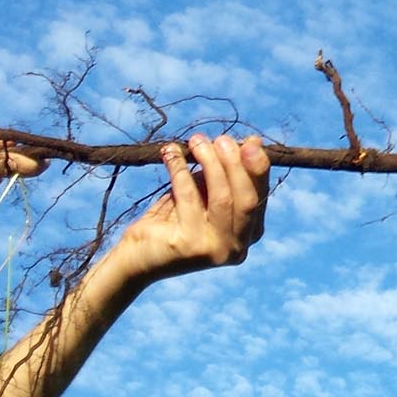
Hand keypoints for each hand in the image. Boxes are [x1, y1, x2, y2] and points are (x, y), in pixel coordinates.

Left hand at [109, 133, 269, 284]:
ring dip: (210, 162)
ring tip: (197, 141)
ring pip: (221, 198)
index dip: (258, 168)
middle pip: (247, 199)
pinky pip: (188, 198)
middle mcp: (238, 246)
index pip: (260, 196)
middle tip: (222, 139)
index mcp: (250, 234)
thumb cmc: (174, 219)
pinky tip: (171, 154)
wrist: (136, 256)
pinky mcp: (188, 246)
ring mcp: (215, 249)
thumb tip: (252, 141)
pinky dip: (181, 170)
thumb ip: (227, 174)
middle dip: (237, 165)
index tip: (251, 142)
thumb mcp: (206, 194)